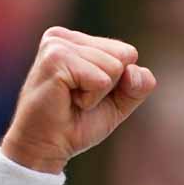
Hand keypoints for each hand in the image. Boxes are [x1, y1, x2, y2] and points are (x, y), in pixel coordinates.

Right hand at [1, 27, 156, 173]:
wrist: (45, 148)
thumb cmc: (77, 124)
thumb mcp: (119, 103)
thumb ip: (138, 85)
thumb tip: (135, 70)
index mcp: (76, 40)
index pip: (127, 52)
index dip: (119, 82)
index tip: (89, 93)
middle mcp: (63, 36)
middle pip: (124, 56)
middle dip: (109, 86)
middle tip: (78, 98)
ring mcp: (57, 45)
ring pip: (115, 67)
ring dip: (97, 94)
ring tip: (71, 99)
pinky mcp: (56, 59)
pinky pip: (101, 80)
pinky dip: (90, 99)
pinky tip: (67, 100)